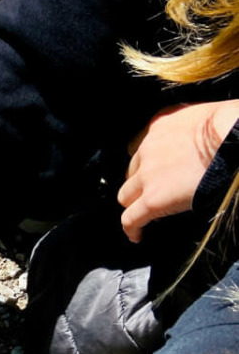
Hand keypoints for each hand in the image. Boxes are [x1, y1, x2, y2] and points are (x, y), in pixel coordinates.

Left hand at [118, 100, 238, 241]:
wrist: (233, 140)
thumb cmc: (229, 128)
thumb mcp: (203, 118)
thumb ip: (189, 131)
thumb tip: (197, 144)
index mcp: (160, 127)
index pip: (140, 146)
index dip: (145, 162)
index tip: (152, 170)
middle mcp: (147, 150)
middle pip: (131, 172)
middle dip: (140, 183)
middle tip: (154, 193)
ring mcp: (147, 176)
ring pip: (126, 196)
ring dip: (134, 205)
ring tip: (144, 215)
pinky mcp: (152, 200)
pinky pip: (131, 219)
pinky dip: (132, 229)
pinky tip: (137, 235)